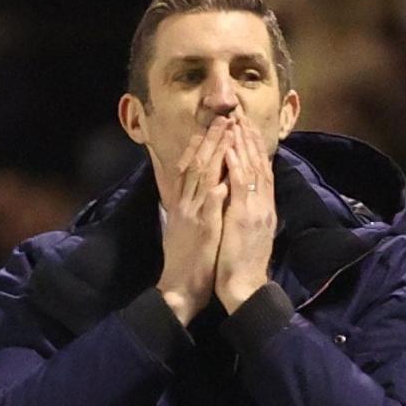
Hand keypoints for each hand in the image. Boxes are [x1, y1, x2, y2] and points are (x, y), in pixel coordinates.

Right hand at [154, 117, 230, 323]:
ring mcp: (192, 214)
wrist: (179, 287)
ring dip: (214, 152)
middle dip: (210, 139)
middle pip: (196, 164)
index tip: (211, 125)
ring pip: (201, 176)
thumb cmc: (188, 260)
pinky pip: (209, 204)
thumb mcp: (187, 227)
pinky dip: (217, 187)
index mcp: (183, 204)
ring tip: (226, 131)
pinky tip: (226, 173)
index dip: (201, 144)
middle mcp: (185, 204)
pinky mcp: (202, 229)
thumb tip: (207, 188)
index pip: (190, 166)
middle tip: (223, 118)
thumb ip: (194, 206)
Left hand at [215, 114, 275, 313]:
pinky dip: (237, 167)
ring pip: (252, 170)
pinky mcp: (245, 217)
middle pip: (259, 165)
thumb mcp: (247, 234)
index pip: (260, 172)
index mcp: (262, 209)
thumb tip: (245, 198)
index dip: (253, 149)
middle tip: (242, 115)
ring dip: (244, 145)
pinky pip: (242, 187)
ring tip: (237, 123)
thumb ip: (248, 213)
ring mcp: (256, 210)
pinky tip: (232, 150)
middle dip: (250, 140)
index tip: (245, 129)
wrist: (245, 287)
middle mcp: (263, 205)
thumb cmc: (241, 265)